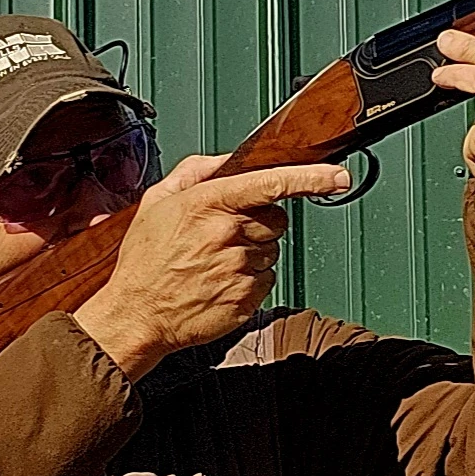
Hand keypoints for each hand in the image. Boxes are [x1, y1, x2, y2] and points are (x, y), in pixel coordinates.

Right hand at [72, 154, 351, 378]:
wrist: (137, 315)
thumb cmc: (145, 261)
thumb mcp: (157, 203)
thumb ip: (194, 172)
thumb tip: (227, 160)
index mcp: (207, 204)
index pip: (270, 183)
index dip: (310, 178)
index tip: (337, 177)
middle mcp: (227, 234)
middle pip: (276, 219)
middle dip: (260, 222)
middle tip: (225, 235)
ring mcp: (239, 268)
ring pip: (271, 250)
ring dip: (252, 253)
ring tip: (214, 263)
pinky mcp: (247, 297)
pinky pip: (266, 280)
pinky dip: (249, 280)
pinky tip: (219, 282)